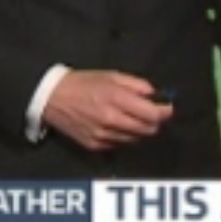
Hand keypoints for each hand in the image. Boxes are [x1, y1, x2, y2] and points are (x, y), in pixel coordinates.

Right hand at [43, 70, 173, 151]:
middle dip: (155, 122)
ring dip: (141, 130)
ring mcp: (102, 136)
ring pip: (136, 139)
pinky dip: (125, 136)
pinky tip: (119, 125)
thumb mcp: (112, 75)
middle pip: (148, 130)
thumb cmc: (84, 83)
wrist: (52, 98)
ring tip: (134, 118)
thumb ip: (137, 85)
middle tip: (153, 114)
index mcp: (116, 99)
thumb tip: (154, 95)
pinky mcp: (94, 146)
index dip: (165, 112)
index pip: (152, 114)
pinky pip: (120, 144)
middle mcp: (111, 120)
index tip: (168, 108)